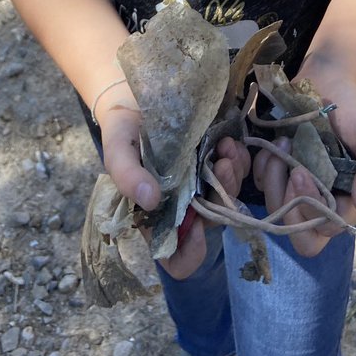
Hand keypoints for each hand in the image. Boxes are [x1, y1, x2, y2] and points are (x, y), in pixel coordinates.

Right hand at [100, 100, 249, 279]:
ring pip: (228, 197)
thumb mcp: (117, 151)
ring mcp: (201, 185)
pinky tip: (229, 141)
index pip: (176, 258)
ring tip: (227, 148)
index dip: (190, 253)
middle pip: (211, 222)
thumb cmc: (123, 131)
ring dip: (233, 176)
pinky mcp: (214, 162)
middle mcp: (183, 207)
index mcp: (157, 218)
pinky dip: (238, 158)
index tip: (197, 227)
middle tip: (222, 167)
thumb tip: (151, 200)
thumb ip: (127, 176)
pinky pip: (237, 171)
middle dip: (222, 199)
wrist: (138, 97)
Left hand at [253, 78, 355, 256]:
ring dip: (273, 177)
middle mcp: (318, 200)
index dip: (312, 208)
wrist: (327, 80)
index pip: (326, 226)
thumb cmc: (353, 110)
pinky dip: (260, 165)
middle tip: (291, 169)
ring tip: (283, 142)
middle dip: (289, 206)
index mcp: (344, 200)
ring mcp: (293, 187)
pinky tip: (272, 142)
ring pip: (275, 207)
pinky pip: (259, 182)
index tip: (303, 173)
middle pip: (299, 234)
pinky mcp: (274, 170)